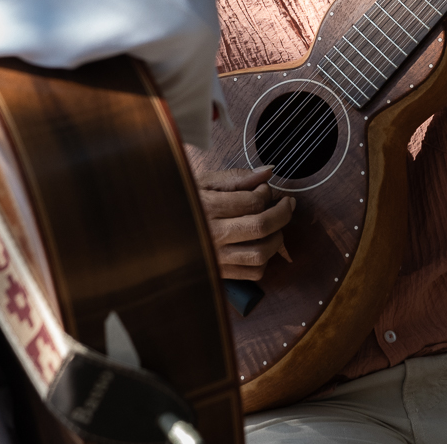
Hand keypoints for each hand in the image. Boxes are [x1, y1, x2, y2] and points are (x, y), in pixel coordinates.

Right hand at [186, 147, 295, 280]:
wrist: (159, 229)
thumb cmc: (183, 201)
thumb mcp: (204, 181)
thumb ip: (237, 177)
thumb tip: (268, 172)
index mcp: (207, 207)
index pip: (253, 201)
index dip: (267, 192)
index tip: (265, 188)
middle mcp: (212, 235)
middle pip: (262, 227)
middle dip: (283, 214)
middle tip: (287, 204)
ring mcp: (216, 257)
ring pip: (261, 253)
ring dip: (277, 238)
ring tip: (274, 225)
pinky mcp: (220, 273)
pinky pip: (254, 272)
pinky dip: (265, 259)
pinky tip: (259, 244)